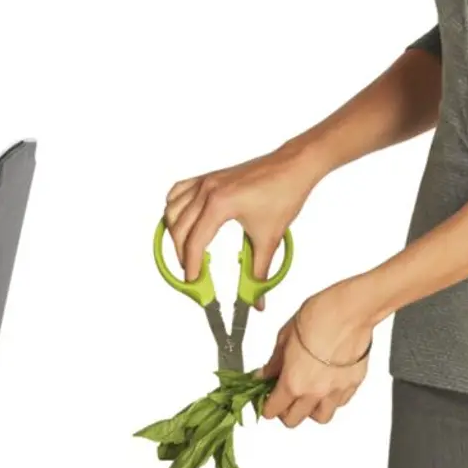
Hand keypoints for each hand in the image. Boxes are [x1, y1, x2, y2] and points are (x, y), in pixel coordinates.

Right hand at [165, 144, 320, 308]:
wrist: (294, 166)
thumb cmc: (283, 194)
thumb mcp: (270, 239)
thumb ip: (259, 272)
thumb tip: (257, 301)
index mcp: (219, 204)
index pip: (194, 243)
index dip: (191, 267)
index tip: (193, 283)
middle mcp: (207, 190)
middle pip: (178, 229)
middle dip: (181, 255)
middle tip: (192, 273)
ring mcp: (206, 181)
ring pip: (172, 210)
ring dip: (174, 233)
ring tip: (187, 252)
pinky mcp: (209, 177)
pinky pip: (178, 191)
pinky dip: (175, 208)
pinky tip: (183, 222)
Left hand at [260, 281, 375, 426]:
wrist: (351, 310)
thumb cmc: (320, 316)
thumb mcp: (285, 337)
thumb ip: (274, 362)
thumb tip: (265, 373)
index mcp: (293, 382)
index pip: (273, 410)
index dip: (267, 406)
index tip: (266, 400)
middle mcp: (314, 392)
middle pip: (294, 420)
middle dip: (285, 412)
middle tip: (284, 398)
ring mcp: (336, 391)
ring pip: (320, 417)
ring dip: (310, 410)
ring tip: (307, 395)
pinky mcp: (353, 385)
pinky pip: (339, 403)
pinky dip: (331, 400)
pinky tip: (326, 385)